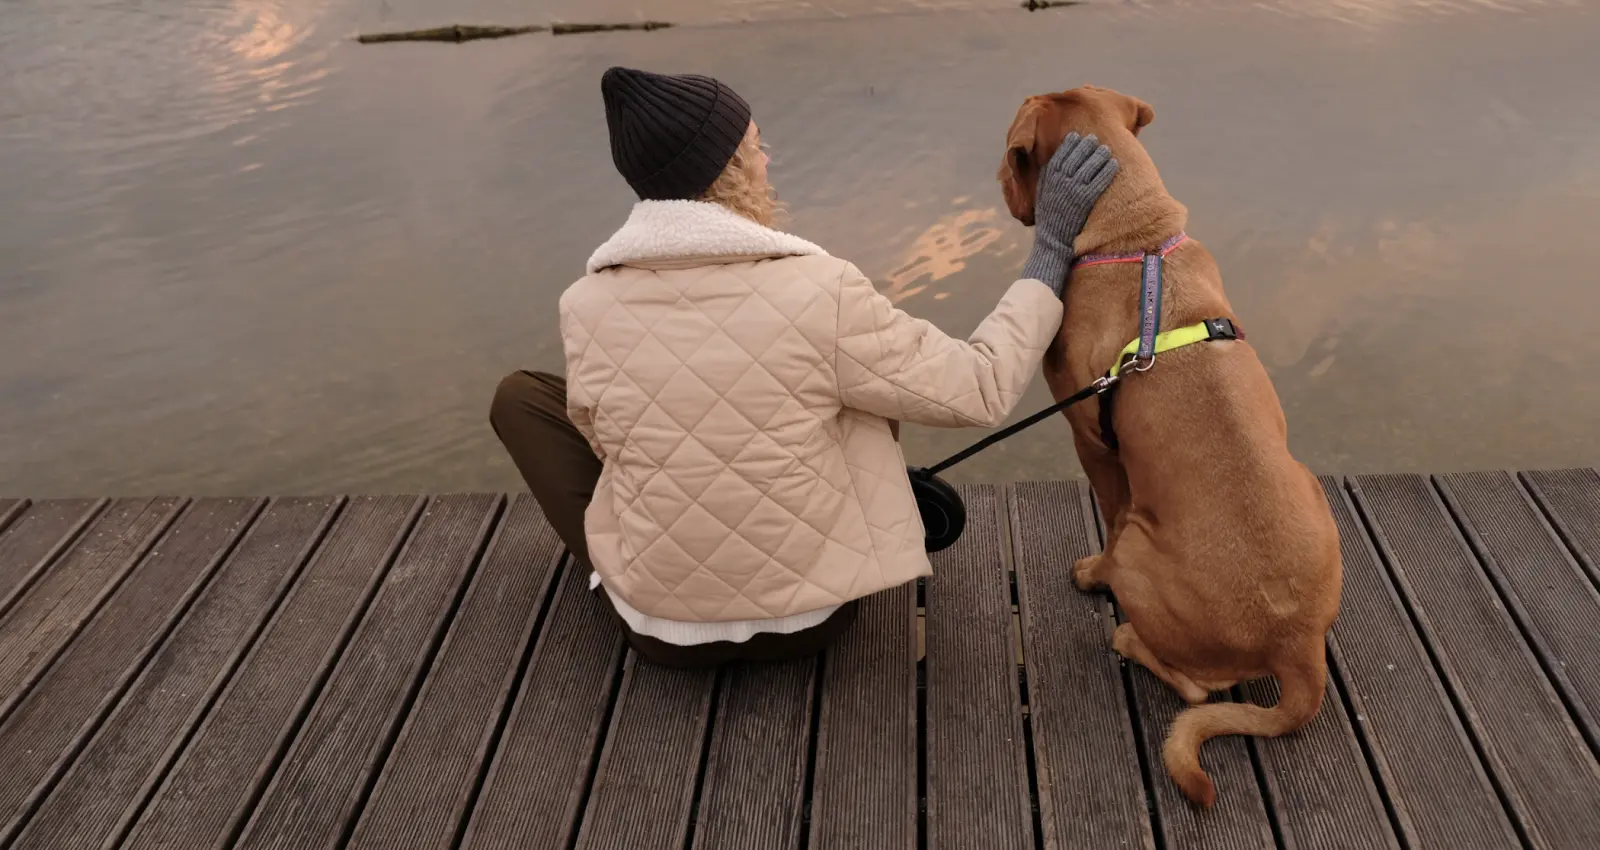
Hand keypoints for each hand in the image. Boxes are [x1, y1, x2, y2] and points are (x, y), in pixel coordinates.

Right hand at [1021, 132, 1119, 296]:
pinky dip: (1107, 171)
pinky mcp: (1085, 200)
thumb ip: (1046, 177)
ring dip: (1099, 156)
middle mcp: (1061, 182)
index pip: (1061, 155)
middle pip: (1076, 157)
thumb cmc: (1048, 217)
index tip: (1077, 137)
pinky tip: (1114, 164)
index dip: (1070, 144)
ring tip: (1106, 150)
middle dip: (1086, 146)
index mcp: (1049, 179)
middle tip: (1095, 139)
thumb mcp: (1041, 195)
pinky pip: (1099, 182)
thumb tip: (1053, 161)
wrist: (1053, 241)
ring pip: (1089, 167)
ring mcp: (1074, 190)